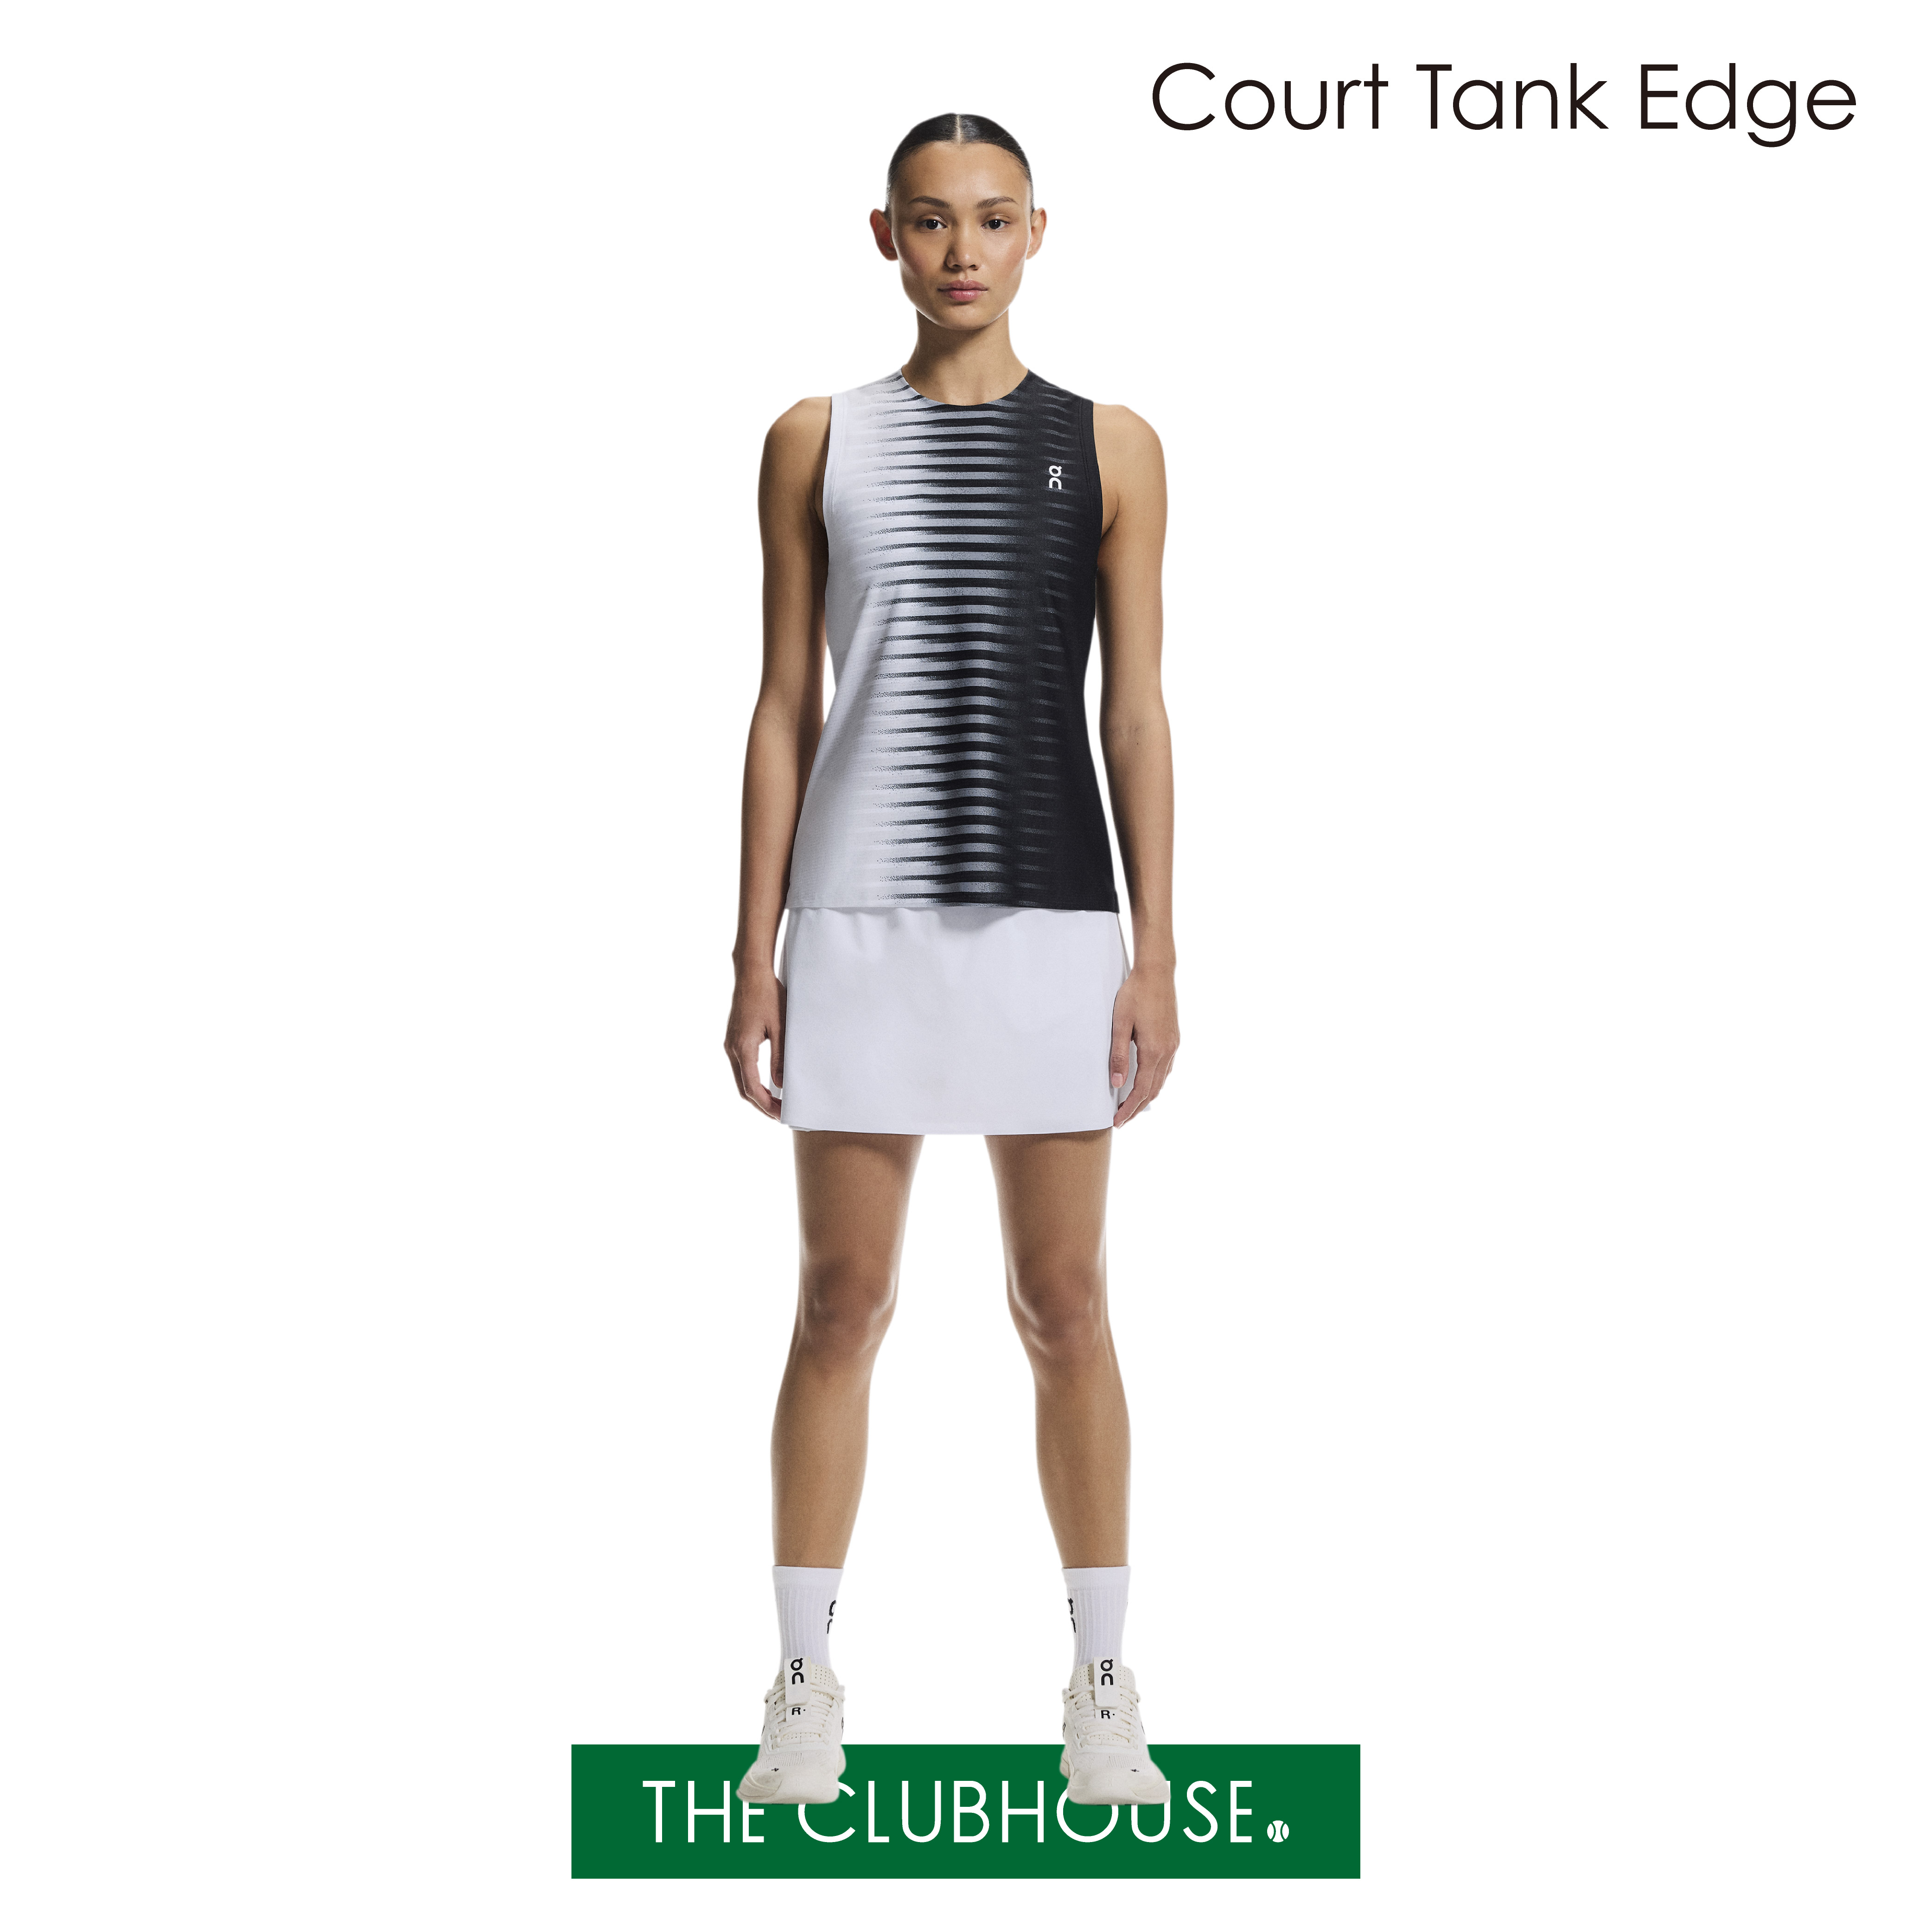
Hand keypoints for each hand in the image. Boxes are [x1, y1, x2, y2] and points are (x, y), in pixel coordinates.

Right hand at [725, 968, 785, 1119]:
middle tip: (781, 1115)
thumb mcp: (780, 1027)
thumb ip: (780, 1057)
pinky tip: (767, 1084)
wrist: (751, 973)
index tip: (781, 1115)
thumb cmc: (768, 995)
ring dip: (757, 1094)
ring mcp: (731, 1044)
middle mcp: (732, 1048)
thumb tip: (781, 1084)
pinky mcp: (734, 1039)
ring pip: (741, 1079)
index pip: (752, 1087)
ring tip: (777, 1103)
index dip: (766, 1105)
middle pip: (743, 1088)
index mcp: (743, 1047)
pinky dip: (752, 1080)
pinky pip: (742, 1067)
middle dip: (761, 1104)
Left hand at [1109, 964, 1177, 1126]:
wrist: (1157, 973)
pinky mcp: (1174, 1038)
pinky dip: (1155, 1082)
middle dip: (1137, 1108)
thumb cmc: (1135, 994)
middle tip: (1122, 1120)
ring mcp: (1173, 1045)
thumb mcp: (1120, 1024)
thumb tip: (1117, 1084)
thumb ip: (1119, 1055)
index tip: (1117, 1121)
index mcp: (1153, 1050)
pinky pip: (1166, 1069)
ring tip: (1131, 1106)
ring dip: (1147, 1096)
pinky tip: (1146, 1082)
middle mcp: (1167, 1051)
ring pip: (1162, 1081)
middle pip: (1153, 1090)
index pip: (1141, 1090)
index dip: (1129, 1109)